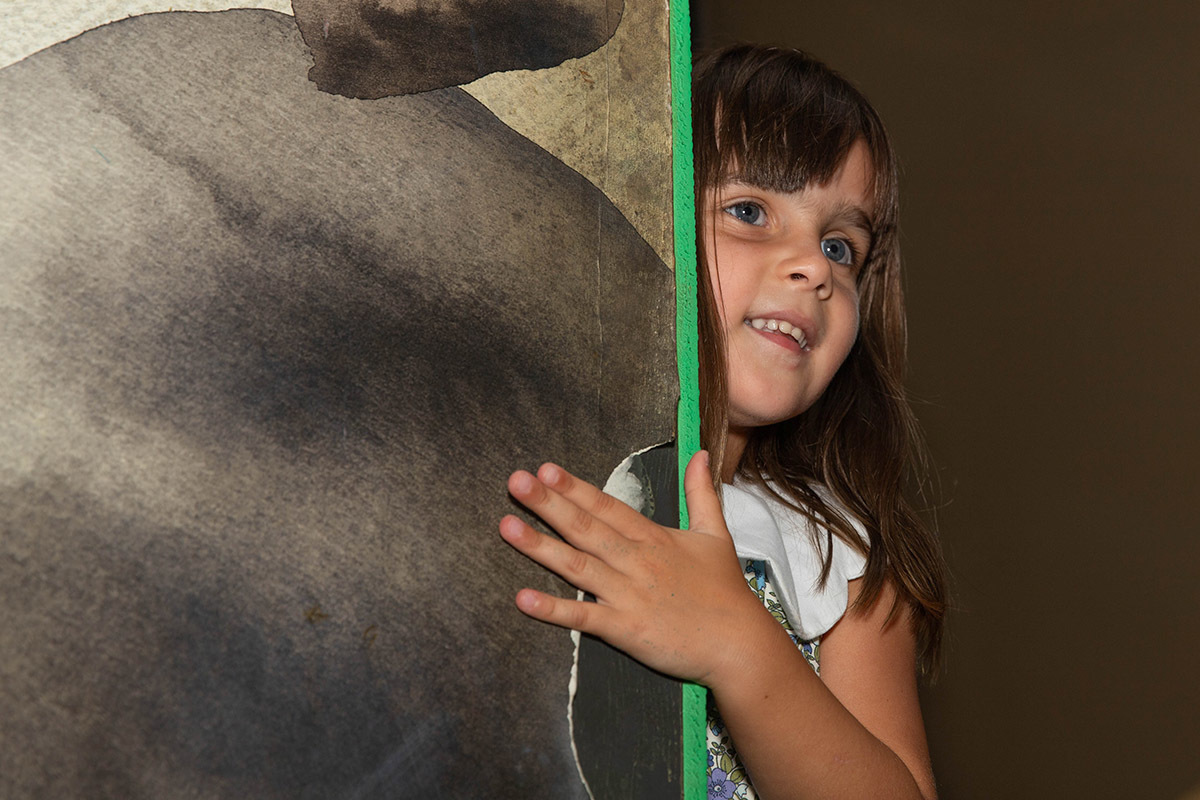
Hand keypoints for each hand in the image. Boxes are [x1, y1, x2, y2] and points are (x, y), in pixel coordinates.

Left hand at [499, 451, 766, 684]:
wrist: (739, 644)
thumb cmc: (726, 591)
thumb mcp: (715, 534)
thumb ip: (700, 493)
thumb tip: (698, 453)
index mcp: (653, 538)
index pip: (607, 507)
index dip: (575, 488)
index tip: (546, 469)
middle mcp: (636, 561)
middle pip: (585, 528)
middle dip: (548, 504)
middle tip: (516, 482)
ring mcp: (629, 595)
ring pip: (577, 566)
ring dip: (540, 547)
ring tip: (506, 527)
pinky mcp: (626, 629)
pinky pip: (584, 618)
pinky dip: (554, 610)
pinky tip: (523, 599)